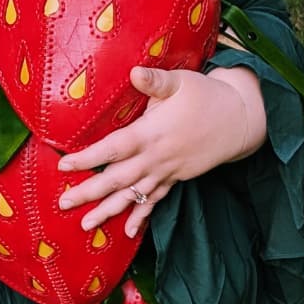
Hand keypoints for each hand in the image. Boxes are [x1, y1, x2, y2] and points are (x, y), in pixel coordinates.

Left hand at [57, 65, 266, 237]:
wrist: (240, 119)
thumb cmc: (206, 96)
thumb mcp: (181, 82)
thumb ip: (155, 81)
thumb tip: (133, 72)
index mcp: (151, 133)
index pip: (113, 149)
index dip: (88, 158)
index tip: (64, 166)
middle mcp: (156, 157)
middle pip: (117, 179)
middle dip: (90, 193)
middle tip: (63, 204)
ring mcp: (167, 171)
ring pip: (133, 195)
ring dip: (109, 211)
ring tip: (85, 225)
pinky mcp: (176, 178)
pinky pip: (156, 201)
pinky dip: (142, 216)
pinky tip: (129, 232)